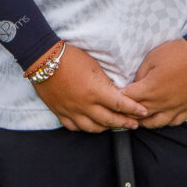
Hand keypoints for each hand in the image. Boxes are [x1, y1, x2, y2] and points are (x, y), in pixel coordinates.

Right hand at [35, 46, 150, 133]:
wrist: (43, 59)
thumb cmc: (70, 58)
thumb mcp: (94, 66)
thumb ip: (105, 82)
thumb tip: (116, 93)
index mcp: (95, 92)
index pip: (120, 105)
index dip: (134, 110)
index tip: (143, 112)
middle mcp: (84, 105)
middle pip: (109, 120)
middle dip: (124, 123)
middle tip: (134, 124)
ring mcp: (71, 111)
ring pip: (92, 128)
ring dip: (106, 128)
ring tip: (114, 126)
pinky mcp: (60, 112)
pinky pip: (74, 127)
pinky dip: (85, 128)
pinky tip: (91, 126)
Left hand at [120, 39, 186, 128]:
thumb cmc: (177, 53)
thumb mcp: (151, 58)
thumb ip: (140, 75)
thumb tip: (135, 85)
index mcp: (150, 89)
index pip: (127, 99)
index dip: (117, 98)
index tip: (112, 97)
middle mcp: (162, 103)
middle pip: (139, 115)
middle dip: (128, 113)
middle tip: (121, 110)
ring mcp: (176, 107)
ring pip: (156, 123)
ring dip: (145, 122)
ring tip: (139, 118)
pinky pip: (174, 122)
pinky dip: (165, 122)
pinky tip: (161, 117)